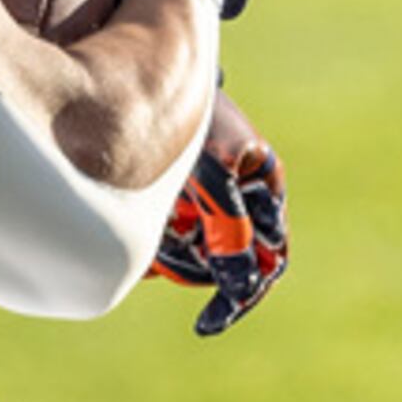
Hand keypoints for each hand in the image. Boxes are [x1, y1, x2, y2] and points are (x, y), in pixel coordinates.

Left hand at [155, 92, 287, 335]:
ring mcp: (205, 200)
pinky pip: (162, 237)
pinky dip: (148, 235)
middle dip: (191, 263)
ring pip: (190, 254)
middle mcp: (238, 201)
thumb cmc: (189, 118)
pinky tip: (135, 212)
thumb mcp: (212, 173)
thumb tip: (241, 281)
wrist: (143, 77)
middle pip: (222, 263)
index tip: (207, 324)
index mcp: (264, 193)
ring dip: (167, 250)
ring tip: (152, 213)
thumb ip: (229, 224)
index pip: (266, 261)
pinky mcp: (172, 198)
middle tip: (164, 239)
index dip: (240, 296)